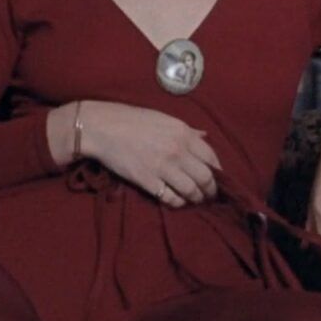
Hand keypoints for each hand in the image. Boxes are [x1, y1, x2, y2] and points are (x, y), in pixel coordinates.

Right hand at [76, 100, 219, 206]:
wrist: (102, 127)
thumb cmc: (131, 119)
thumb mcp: (163, 118)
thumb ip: (186, 130)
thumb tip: (204, 136)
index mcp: (183, 133)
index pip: (212, 157)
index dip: (218, 171)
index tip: (216, 178)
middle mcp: (177, 150)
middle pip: (206, 178)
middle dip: (211, 190)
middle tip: (209, 195)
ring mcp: (163, 167)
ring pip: (191, 191)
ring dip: (196, 198)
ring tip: (195, 200)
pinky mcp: (148, 181)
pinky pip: (171, 198)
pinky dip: (178, 203)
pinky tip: (177, 201)